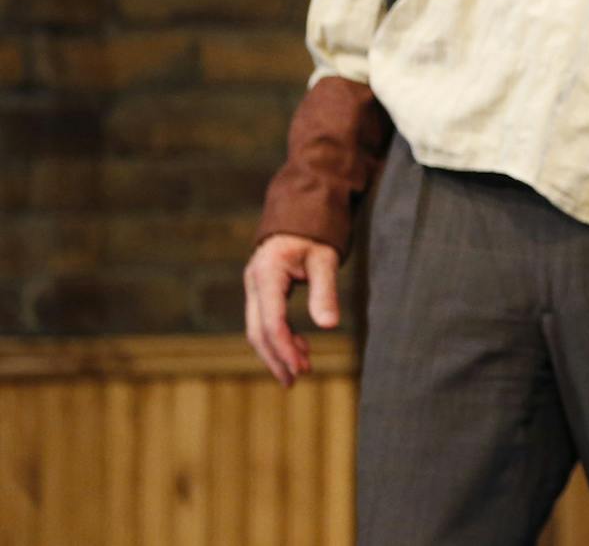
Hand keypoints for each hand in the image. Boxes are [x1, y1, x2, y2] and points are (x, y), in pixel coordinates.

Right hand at [242, 233, 340, 387]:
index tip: (302, 369)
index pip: (272, 321)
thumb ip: (325, 292)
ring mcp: (254, 287)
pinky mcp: (260, 291)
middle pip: (257, 331)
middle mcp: (254, 283)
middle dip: (276, 358)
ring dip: (277, 351)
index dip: (286, 348)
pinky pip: (264, 320)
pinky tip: (299, 347)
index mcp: (267, 274)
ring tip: (301, 369)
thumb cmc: (316, 234)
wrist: (301, 212)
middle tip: (297, 380)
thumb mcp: (326, 260)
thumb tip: (329, 326)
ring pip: (257, 329)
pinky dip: (279, 337)